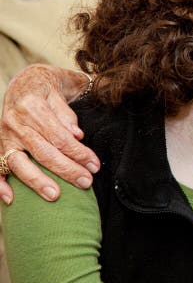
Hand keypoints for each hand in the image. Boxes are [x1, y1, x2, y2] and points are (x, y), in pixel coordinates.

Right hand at [0, 64, 100, 203]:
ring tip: (55, 196)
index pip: (59, 136)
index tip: (94, 165)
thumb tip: (77, 136)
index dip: (78, 152)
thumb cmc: (48, 93)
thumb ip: (67, 117)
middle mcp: (15, 123)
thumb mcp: (60, 97)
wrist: (25, 84)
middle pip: (43, 151)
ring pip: (19, 162)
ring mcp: (4, 136)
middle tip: (85, 182)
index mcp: (33, 107)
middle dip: (66, 169)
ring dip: (37, 181)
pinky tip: (10, 199)